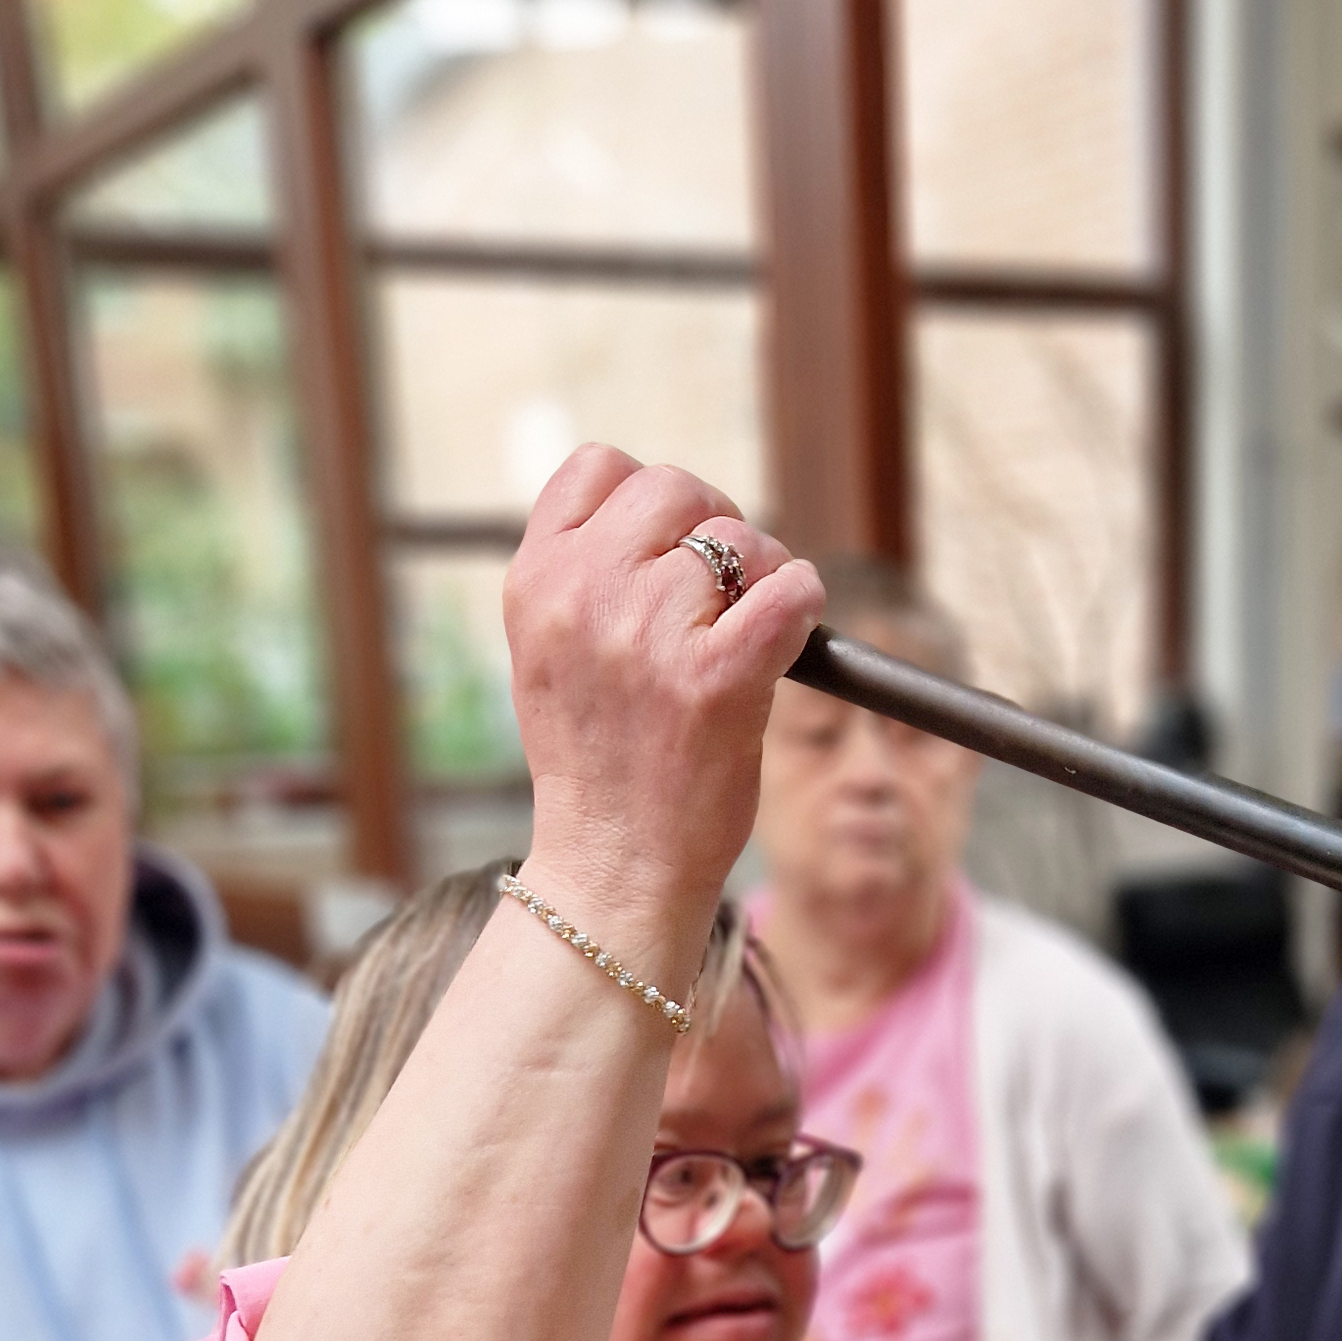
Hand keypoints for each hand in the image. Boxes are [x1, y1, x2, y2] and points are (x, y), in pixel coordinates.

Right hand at [504, 446, 824, 969]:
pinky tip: (790, 641)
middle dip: (713, 532)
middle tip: (724, 598)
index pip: (599, 468)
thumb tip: (669, 526)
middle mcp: (586, 596)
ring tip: (747, 640)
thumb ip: (590, 582)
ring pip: (740, 537)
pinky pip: (790, 587)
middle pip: (675, 490)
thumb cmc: (599, 770)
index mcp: (537, 583)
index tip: (668, 553)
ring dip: (761, 576)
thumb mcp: (554, 658)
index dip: (649, 503)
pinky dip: (804, 603)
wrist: (613, 872)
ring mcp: (651, 634)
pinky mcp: (718, 676)